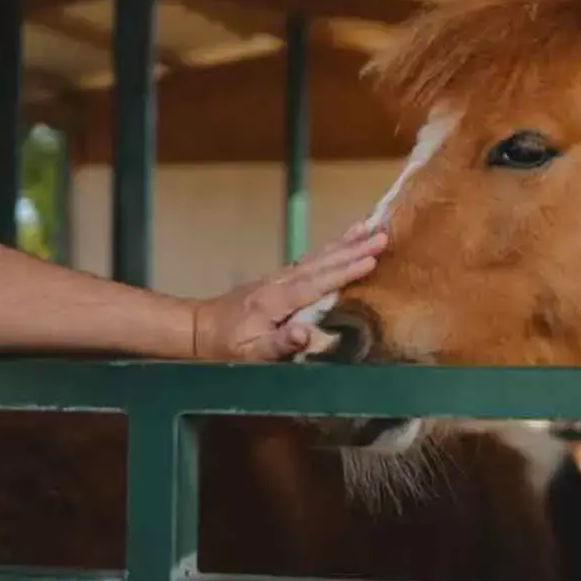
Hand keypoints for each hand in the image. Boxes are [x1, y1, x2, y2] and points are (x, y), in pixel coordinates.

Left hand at [191, 222, 387, 360]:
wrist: (197, 330)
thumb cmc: (225, 348)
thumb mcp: (250, 354)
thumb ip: (279, 344)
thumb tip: (307, 333)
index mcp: (276, 300)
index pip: (317, 283)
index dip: (344, 271)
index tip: (371, 258)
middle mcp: (279, 282)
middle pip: (321, 262)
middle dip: (353, 248)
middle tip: (382, 235)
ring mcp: (279, 278)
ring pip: (317, 255)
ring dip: (344, 241)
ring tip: (369, 227)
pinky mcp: (278, 279)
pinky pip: (310, 259)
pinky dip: (329, 248)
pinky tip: (341, 242)